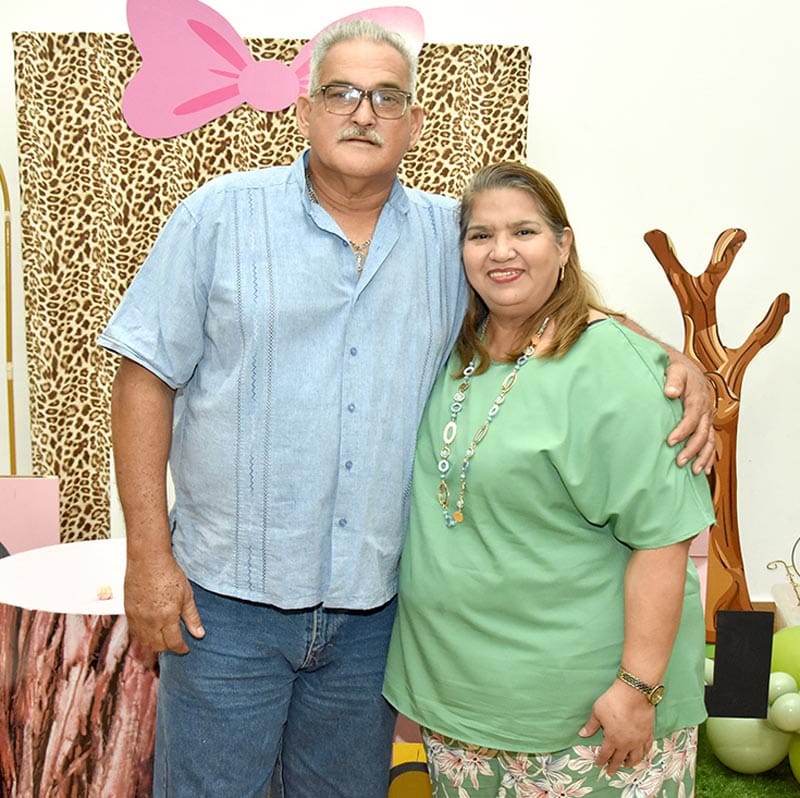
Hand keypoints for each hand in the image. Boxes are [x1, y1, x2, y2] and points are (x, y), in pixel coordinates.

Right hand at [123, 551, 204, 653]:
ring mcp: (137, 618)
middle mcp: (150, 622)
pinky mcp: (128, 612)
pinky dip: (143, 636)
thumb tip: (199, 634)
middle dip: (168, 647)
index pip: (173, 642)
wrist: (147, 561)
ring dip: (154, 644)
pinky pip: (134, 632)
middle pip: (157, 645)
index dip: (181, 648)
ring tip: (164, 638)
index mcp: (167, 618)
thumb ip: (192, 617)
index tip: (186, 648)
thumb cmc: (169, 574)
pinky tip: (150, 631)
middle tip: (176, 642)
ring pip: (144, 641)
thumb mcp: (187, 595)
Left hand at [578, 681, 654, 775]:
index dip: (601, 760)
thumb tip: (582, 734)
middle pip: (620, 759)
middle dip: (614, 766)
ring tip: (627, 765)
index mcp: (612, 739)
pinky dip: (644, 753)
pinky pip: (647, 748)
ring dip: (630, 763)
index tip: (598, 764)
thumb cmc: (613, 701)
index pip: (605, 754)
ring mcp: (639, 740)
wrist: (634, 693)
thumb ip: (591, 725)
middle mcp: (626, 743)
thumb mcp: (597, 712)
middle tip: (610, 772)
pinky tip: (642, 754)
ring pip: (635, 757)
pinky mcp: (648, 733)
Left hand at [664, 354, 715, 473]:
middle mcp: (705, 410)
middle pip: (702, 433)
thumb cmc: (679, 370)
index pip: (692, 418)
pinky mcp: (705, 422)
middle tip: (679, 461)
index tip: (670, 441)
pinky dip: (709, 456)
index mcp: (698, 398)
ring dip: (703, 456)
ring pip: (709, 440)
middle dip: (692, 449)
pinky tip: (704, 468)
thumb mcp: (675, 370)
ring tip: (695, 470)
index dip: (682, 431)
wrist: (687, 368)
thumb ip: (673, 380)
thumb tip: (671, 392)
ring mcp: (707, 417)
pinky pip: (710, 441)